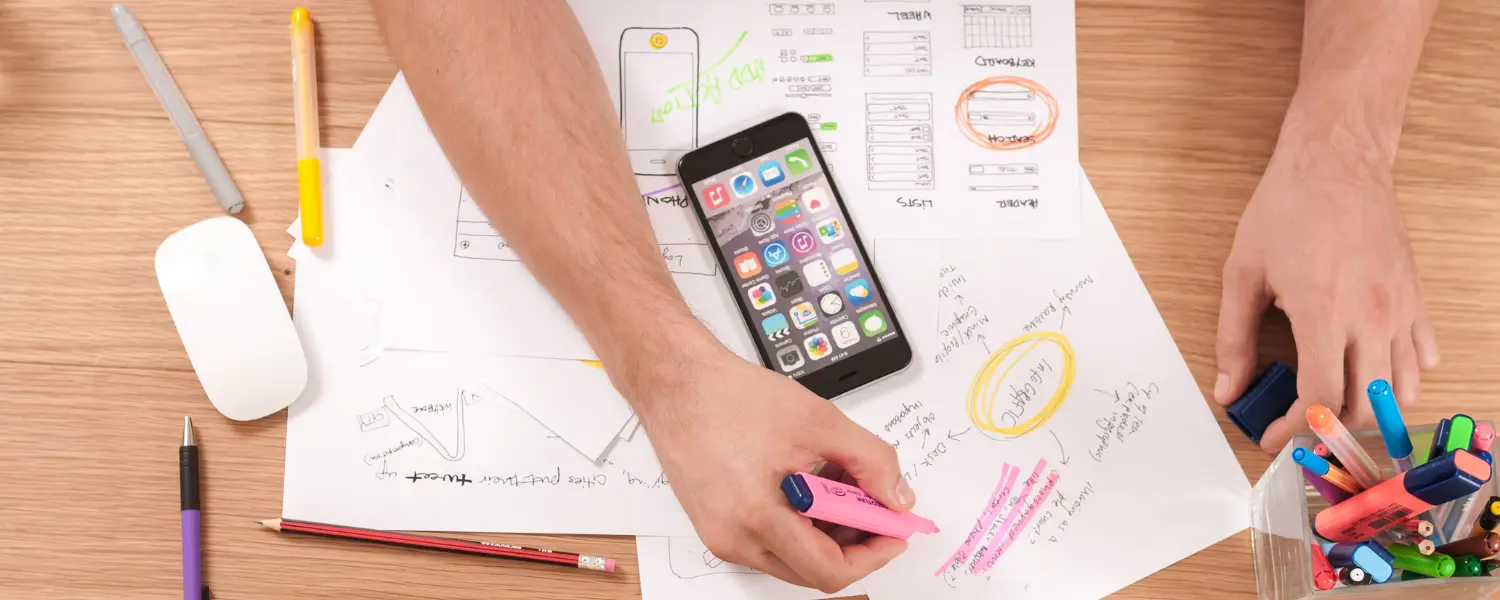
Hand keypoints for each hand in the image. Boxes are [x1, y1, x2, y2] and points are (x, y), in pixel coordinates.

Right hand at [631, 344, 913, 591]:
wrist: (676, 383)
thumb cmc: (731, 397)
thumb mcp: (819, 421)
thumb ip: (870, 461)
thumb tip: (897, 497)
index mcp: (757, 517)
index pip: (829, 571)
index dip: (873, 554)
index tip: (894, 531)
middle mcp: (734, 539)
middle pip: (812, 570)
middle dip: (853, 542)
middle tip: (875, 506)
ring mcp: (720, 536)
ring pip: (792, 558)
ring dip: (827, 531)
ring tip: (839, 484)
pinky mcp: (714, 525)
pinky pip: (769, 542)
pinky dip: (799, 522)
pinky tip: (810, 483)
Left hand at [1214, 125, 1439, 451]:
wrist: (1337, 162)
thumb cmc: (1286, 209)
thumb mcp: (1242, 274)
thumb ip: (1234, 339)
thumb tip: (1228, 389)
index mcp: (1324, 313)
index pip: (1320, 400)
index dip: (1295, 429)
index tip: (1272, 436)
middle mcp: (1371, 317)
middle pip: (1364, 407)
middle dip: (1328, 427)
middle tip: (1298, 423)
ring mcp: (1400, 308)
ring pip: (1401, 390)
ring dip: (1368, 409)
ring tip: (1333, 403)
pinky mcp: (1416, 297)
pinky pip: (1423, 355)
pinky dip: (1401, 377)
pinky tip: (1371, 370)